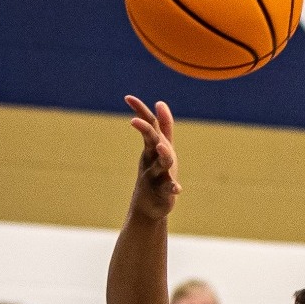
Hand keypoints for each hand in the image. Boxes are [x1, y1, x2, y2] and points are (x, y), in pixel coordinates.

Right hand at [126, 96, 182, 219]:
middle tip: (134, 122)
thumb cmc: (156, 172)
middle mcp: (152, 159)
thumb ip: (163, 126)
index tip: (127, 97)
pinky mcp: (164, 192)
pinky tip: (177, 188)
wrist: (149, 206)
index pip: (148, 125)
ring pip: (161, 164)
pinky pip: (168, 189)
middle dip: (145, 130)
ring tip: (163, 147)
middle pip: (151, 142)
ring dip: (163, 155)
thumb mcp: (160, 147)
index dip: (140, 111)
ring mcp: (157, 176)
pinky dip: (172, 187)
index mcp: (152, 148)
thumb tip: (160, 102)